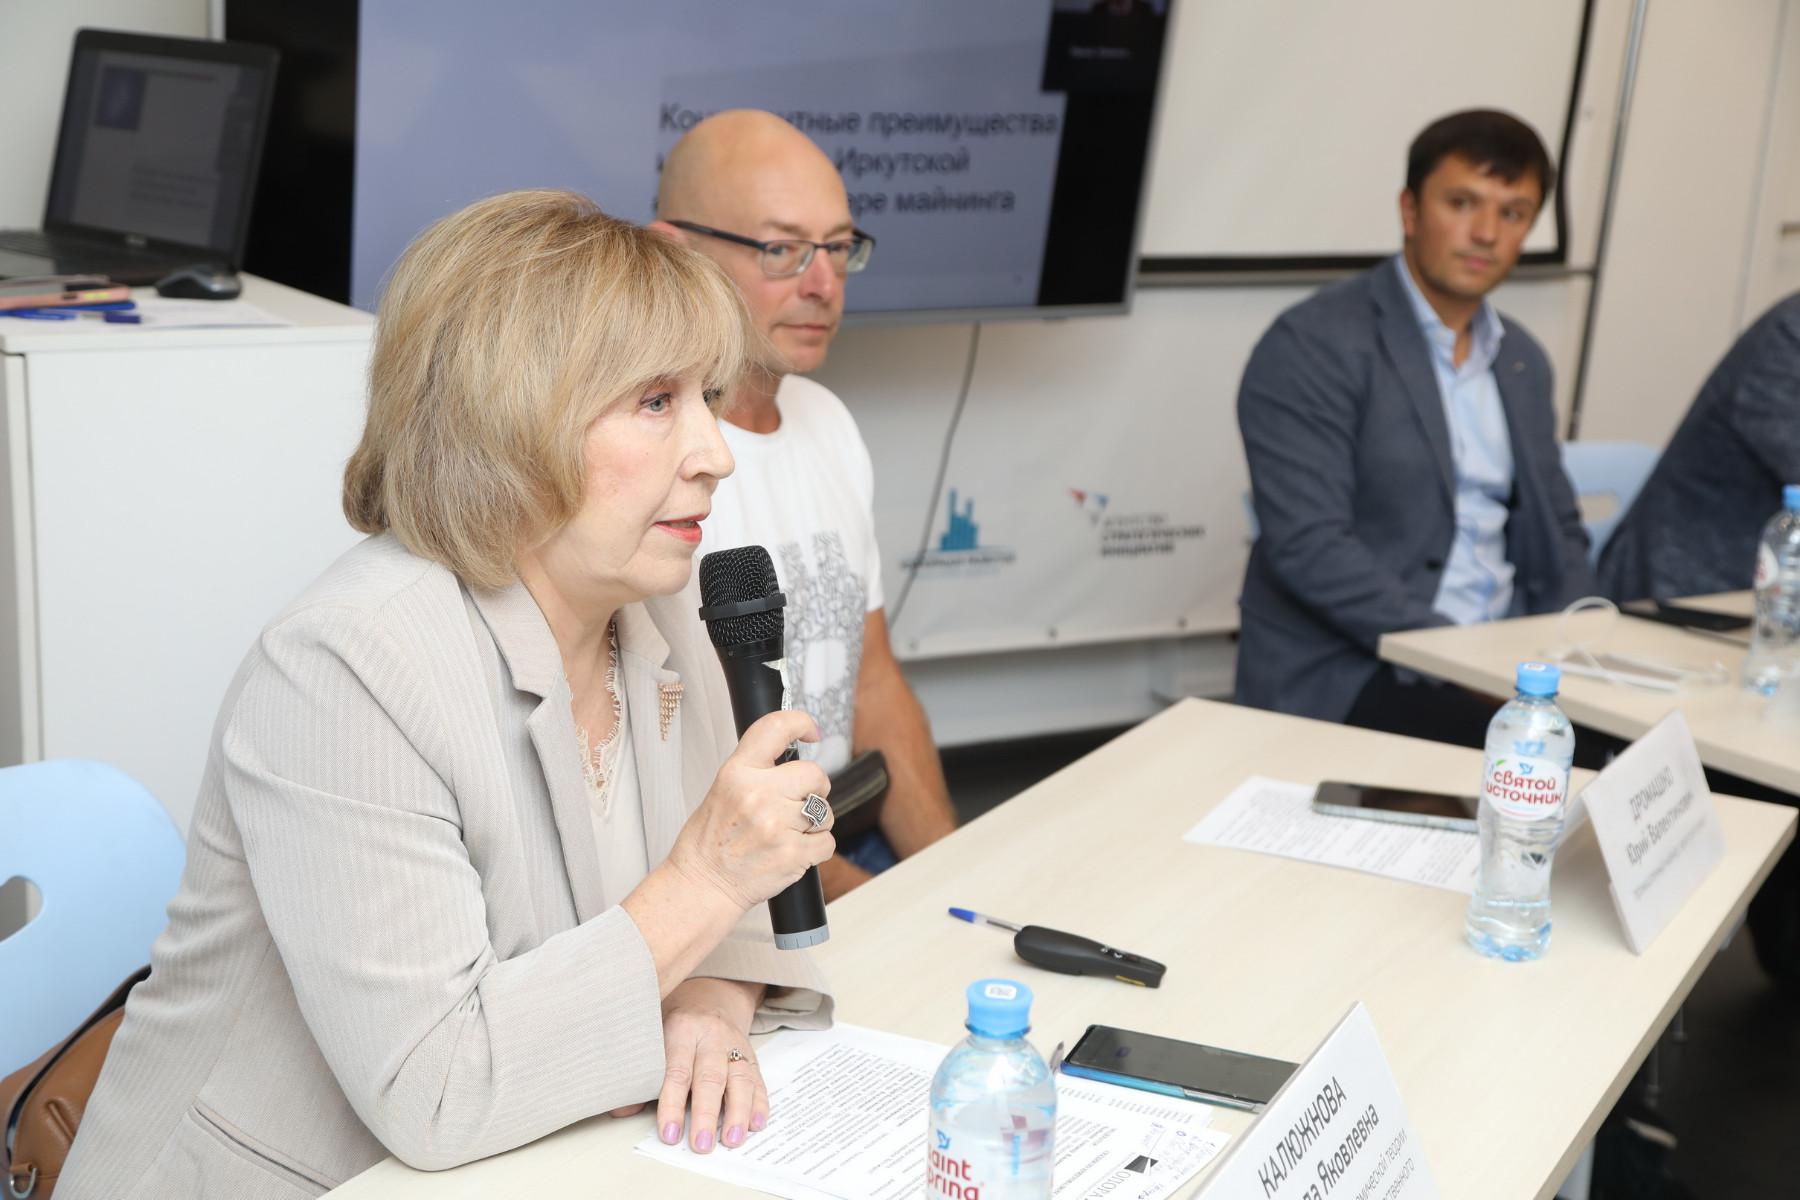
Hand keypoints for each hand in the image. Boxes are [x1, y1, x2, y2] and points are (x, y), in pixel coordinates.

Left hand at [652, 978, 767, 1152]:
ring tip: (732, 1140)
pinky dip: (759, 1104)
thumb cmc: (673, 1025)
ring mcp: (734, 1045)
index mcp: (681, 1029)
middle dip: (706, 1114)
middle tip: (702, 1144)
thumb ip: (640, 1073)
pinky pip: (758, 1080)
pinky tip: (756, 1124)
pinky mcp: (751, 1056)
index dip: (671, 1105)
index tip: (669, 1134)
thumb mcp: (652, 1037)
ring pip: (739, 1079)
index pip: (676, 1071)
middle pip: (710, 1078)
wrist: (708, 997)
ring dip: (738, 1112)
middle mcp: (711, 1035)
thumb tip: (621, 1109)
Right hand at [670, 709, 835, 910]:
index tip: (810, 731)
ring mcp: (777, 825)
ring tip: (788, 832)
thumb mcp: (722, 790)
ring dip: (815, 822)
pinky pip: (826, 841)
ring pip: (825, 810)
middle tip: (795, 804)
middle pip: (815, 774)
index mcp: (738, 773)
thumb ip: (755, 771)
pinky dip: (816, 848)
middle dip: (814, 788)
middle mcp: (758, 794)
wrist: (703, 885)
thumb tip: (791, 760)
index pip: (775, 728)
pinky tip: (793, 851)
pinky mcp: (792, 854)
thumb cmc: (709, 842)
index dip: (800, 723)